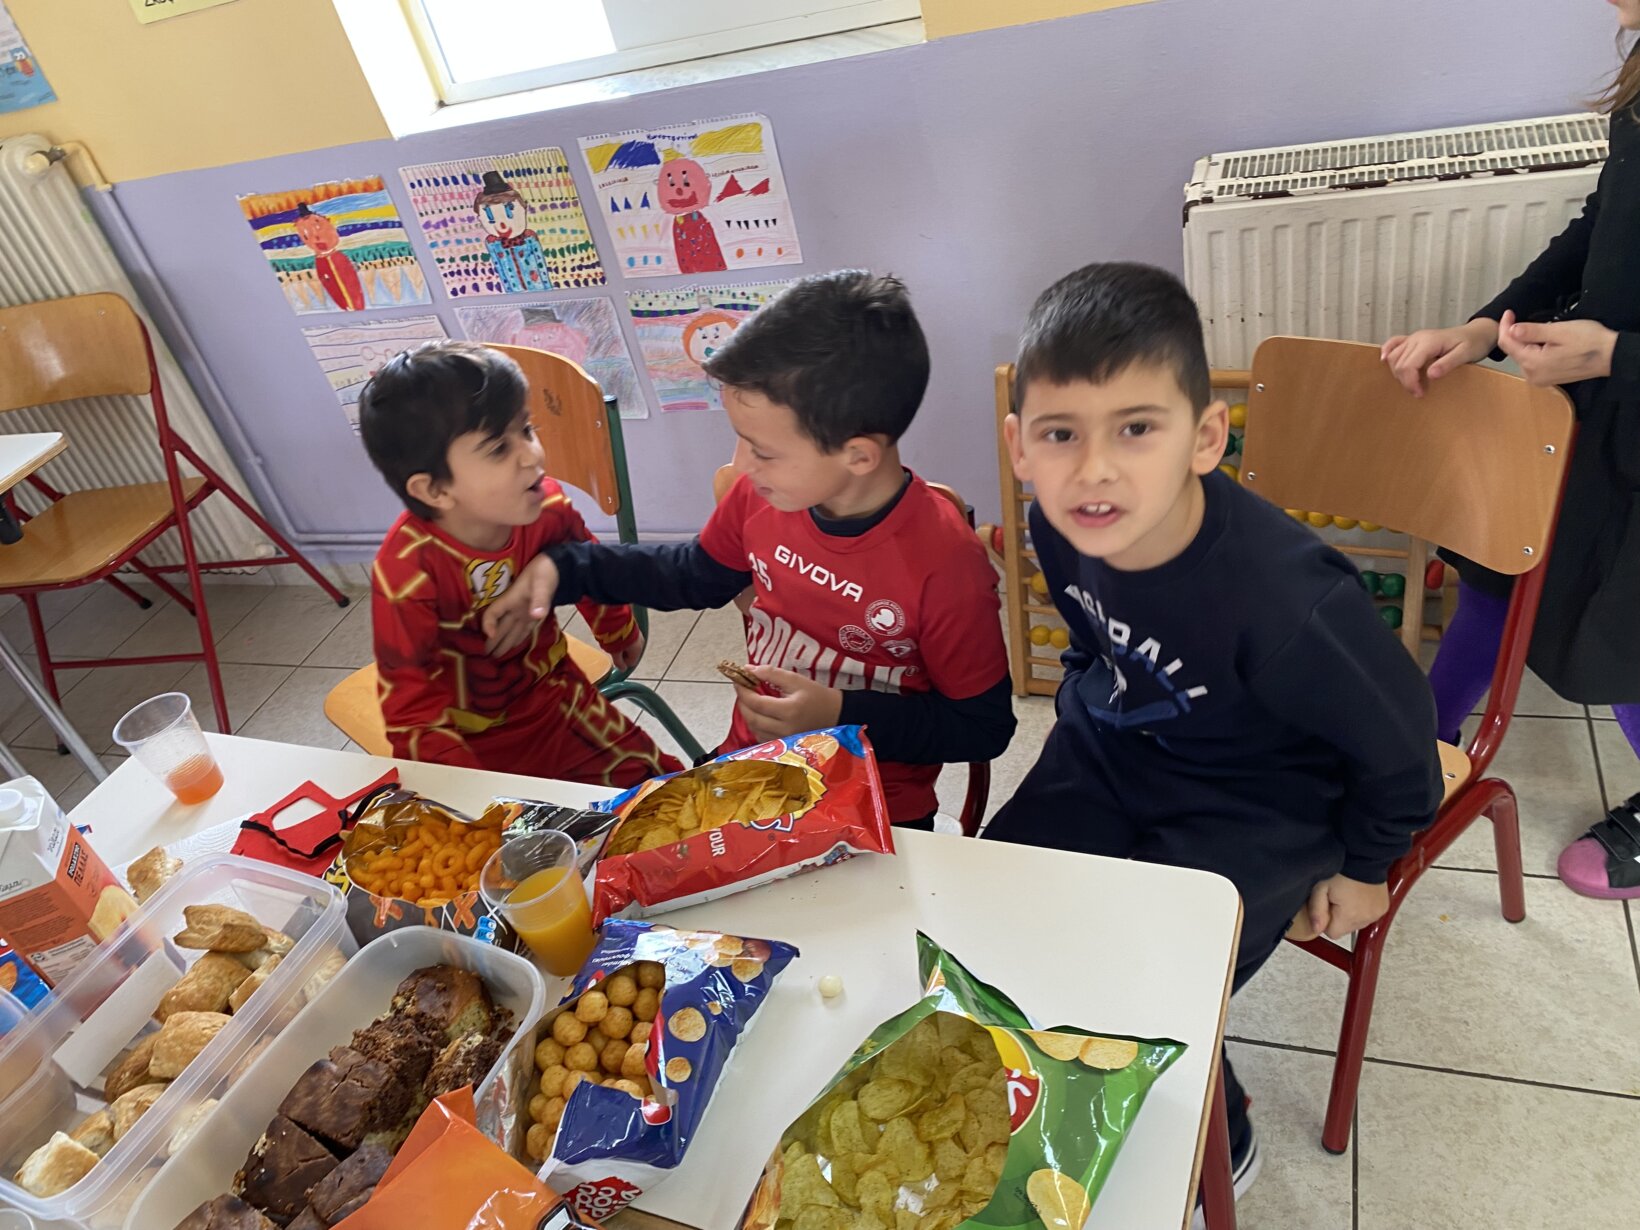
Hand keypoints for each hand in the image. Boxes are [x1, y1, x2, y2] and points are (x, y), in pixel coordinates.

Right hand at [481, 555, 559, 655]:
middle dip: (493, 640)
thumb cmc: (546, 570)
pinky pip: (522, 628)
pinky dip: (517, 637)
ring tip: (496, 655)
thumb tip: (536, 616)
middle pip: (500, 626)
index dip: (488, 624)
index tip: (490, 635)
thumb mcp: (542, 583)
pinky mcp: (533, 612)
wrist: (559, 564)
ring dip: (503, 641)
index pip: (492, 614)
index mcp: (511, 599)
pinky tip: (514, 644)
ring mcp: (523, 610)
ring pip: (510, 629)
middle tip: (486, 656)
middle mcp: (514, 607)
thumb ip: (539, 599)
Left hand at [611, 631, 644, 673]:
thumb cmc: (616, 637)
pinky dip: (624, 639)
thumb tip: (622, 669)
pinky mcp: (635, 628)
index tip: (615, 659)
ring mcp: (639, 635)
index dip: (622, 663)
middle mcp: (640, 643)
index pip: (631, 663)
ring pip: (630, 645)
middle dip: (622, 653)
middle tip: (612, 650)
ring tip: (613, 642)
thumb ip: (619, 663)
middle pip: (631, 654)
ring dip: (623, 646)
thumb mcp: (615, 653)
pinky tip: (616, 636)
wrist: (615, 619)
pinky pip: (630, 638)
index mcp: (637, 651)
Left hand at [732, 666, 841, 742]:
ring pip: (754, 729)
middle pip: (752, 718)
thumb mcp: (796, 680)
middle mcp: (784, 729)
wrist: (835, 715)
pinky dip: (755, 725)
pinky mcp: (783, 746)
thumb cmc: (817, 696)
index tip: (738, 679)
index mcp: (789, 710)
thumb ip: (772, 673)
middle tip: (741, 689)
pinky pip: (761, 737)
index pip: (756, 702)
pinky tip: (758, 714)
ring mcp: (783, 740)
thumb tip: (749, 669)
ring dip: (747, 714)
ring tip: (749, 700)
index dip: (743, 691)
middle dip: (742, 702)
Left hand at [1300, 873, 1390, 939]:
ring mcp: (1377, 914)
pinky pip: (1368, 916)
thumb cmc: (1340, 870)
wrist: (1363, 856)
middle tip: (1336, 897)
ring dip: (1351, 914)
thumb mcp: (1320, 887)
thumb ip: (1316, 910)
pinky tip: (1359, 895)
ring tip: (1349, 895)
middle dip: (1338, 917)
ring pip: (1357, 924)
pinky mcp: (1384, 908)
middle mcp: (1366, 919)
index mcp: (1349, 916)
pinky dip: (1363, 909)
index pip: (1332, 933)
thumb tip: (1316, 929)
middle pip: (1345, 929)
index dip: (1326, 920)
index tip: (1326, 905)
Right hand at [1380, 319, 1497, 395]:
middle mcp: (1417, 338)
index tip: (1420, 394)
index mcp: (1429, 342)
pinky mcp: (1413, 339)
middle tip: (1418, 393)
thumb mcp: (1465, 355)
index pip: (1408, 365)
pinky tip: (1383, 360)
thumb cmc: (1473, 344)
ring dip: (1398, 373)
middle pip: (1398, 363)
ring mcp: (1413, 337)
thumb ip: (1448, 364)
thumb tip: (1431, 375)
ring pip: (1393, 356)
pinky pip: (1393, 343)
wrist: (1477, 333)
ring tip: (1411, 383)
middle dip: (1405, 381)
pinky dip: (1387, 351)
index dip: (1410, 383)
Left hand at [1494, 310, 1616, 386]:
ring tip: (1538, 328)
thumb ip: (1532, 331)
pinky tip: (1543, 341)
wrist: (1611, 356)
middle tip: (1520, 316)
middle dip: (1514, 334)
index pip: (1507, 344)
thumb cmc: (1588, 341)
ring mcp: (1540, 379)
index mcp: (1533, 363)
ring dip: (1525, 342)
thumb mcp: (1559, 331)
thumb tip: (1511, 329)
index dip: (1505, 326)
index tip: (1509, 312)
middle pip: (1514, 351)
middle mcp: (1532, 375)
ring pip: (1523, 357)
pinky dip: (1533, 350)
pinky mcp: (1548, 379)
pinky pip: (1533, 362)